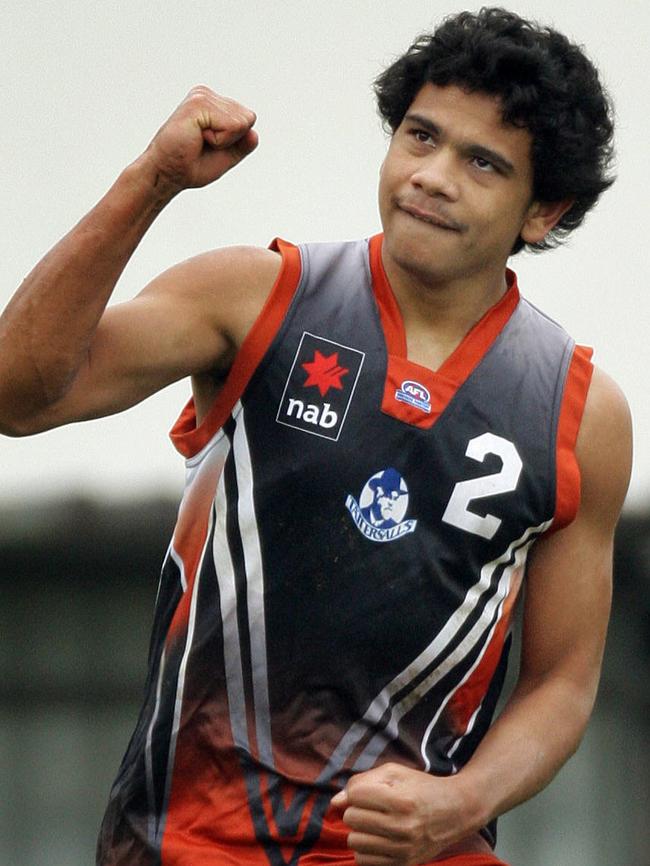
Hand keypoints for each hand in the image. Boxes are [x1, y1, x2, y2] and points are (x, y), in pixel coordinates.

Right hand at [143, 85, 257, 191]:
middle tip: (203, 145)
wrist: (166, 173)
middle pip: (248, 118)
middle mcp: (207, 95)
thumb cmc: (190, 165)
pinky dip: (219, 141)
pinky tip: (197, 137)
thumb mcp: (224, 157)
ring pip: (241, 123)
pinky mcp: (198, 103)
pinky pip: (231, 126)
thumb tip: (255, 134)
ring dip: (223, 141)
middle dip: (231, 140)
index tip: (209, 145)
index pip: (248, 119)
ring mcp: (202, 96)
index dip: (234, 141)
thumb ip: (241, 145)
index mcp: (213, 103)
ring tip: (198, 140)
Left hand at [331, 763, 476, 865]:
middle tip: (373, 807)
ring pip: (354, 841)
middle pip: (351, 818)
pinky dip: (365, 849)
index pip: (355, 795)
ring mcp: (403, 850)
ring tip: (375, 823)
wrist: (456, 811)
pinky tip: (377, 839)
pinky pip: (364, 861)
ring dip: (359, 830)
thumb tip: (335, 802)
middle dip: (357, 809)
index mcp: (401, 800)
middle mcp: (402, 827)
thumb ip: (362, 781)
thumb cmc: (421, 788)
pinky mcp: (403, 865)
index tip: (368, 791)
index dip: (356, 790)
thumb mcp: (395, 773)